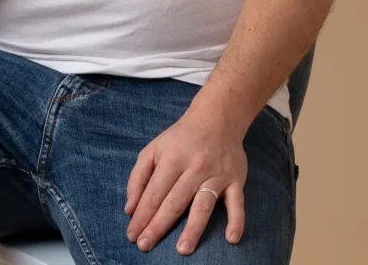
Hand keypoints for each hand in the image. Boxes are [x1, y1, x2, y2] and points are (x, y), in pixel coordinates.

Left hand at [125, 110, 246, 255]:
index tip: (133, 235)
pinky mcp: (236, 179)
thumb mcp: (154, 149)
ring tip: (182, 250)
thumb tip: (130, 208)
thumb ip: (139, 177)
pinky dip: (236, 220)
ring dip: (193, 228)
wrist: (216, 118)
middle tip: (145, 246)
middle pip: (175, 201)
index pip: (154, 192)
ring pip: (203, 204)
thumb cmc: (180, 139)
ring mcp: (216, 174)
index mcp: (172, 158)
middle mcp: (194, 166)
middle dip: (158, 226)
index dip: (142, 215)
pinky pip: (237, 203)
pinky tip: (231, 238)